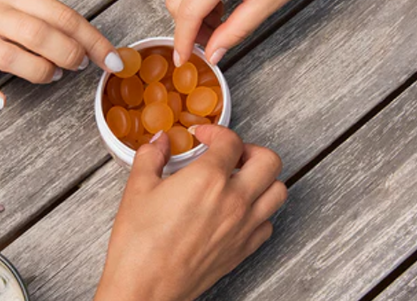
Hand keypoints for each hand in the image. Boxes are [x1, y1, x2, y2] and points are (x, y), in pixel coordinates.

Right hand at [0, 0, 120, 109]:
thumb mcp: (26, 5)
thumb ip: (58, 22)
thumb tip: (102, 51)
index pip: (61, 15)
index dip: (92, 40)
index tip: (113, 61)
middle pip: (36, 33)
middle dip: (68, 53)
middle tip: (79, 66)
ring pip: (8, 57)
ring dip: (39, 71)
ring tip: (53, 75)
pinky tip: (1, 101)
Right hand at [95, 126, 286, 300]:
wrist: (146, 287)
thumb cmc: (140, 244)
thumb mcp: (137, 189)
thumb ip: (151, 156)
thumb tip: (160, 142)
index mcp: (208, 178)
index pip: (231, 141)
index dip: (216, 132)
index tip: (204, 136)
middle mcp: (235, 200)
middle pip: (268, 161)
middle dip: (251, 150)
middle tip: (231, 153)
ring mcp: (244, 226)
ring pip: (279, 191)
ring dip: (264, 179)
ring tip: (242, 178)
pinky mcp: (244, 249)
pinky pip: (268, 223)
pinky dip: (260, 211)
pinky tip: (239, 210)